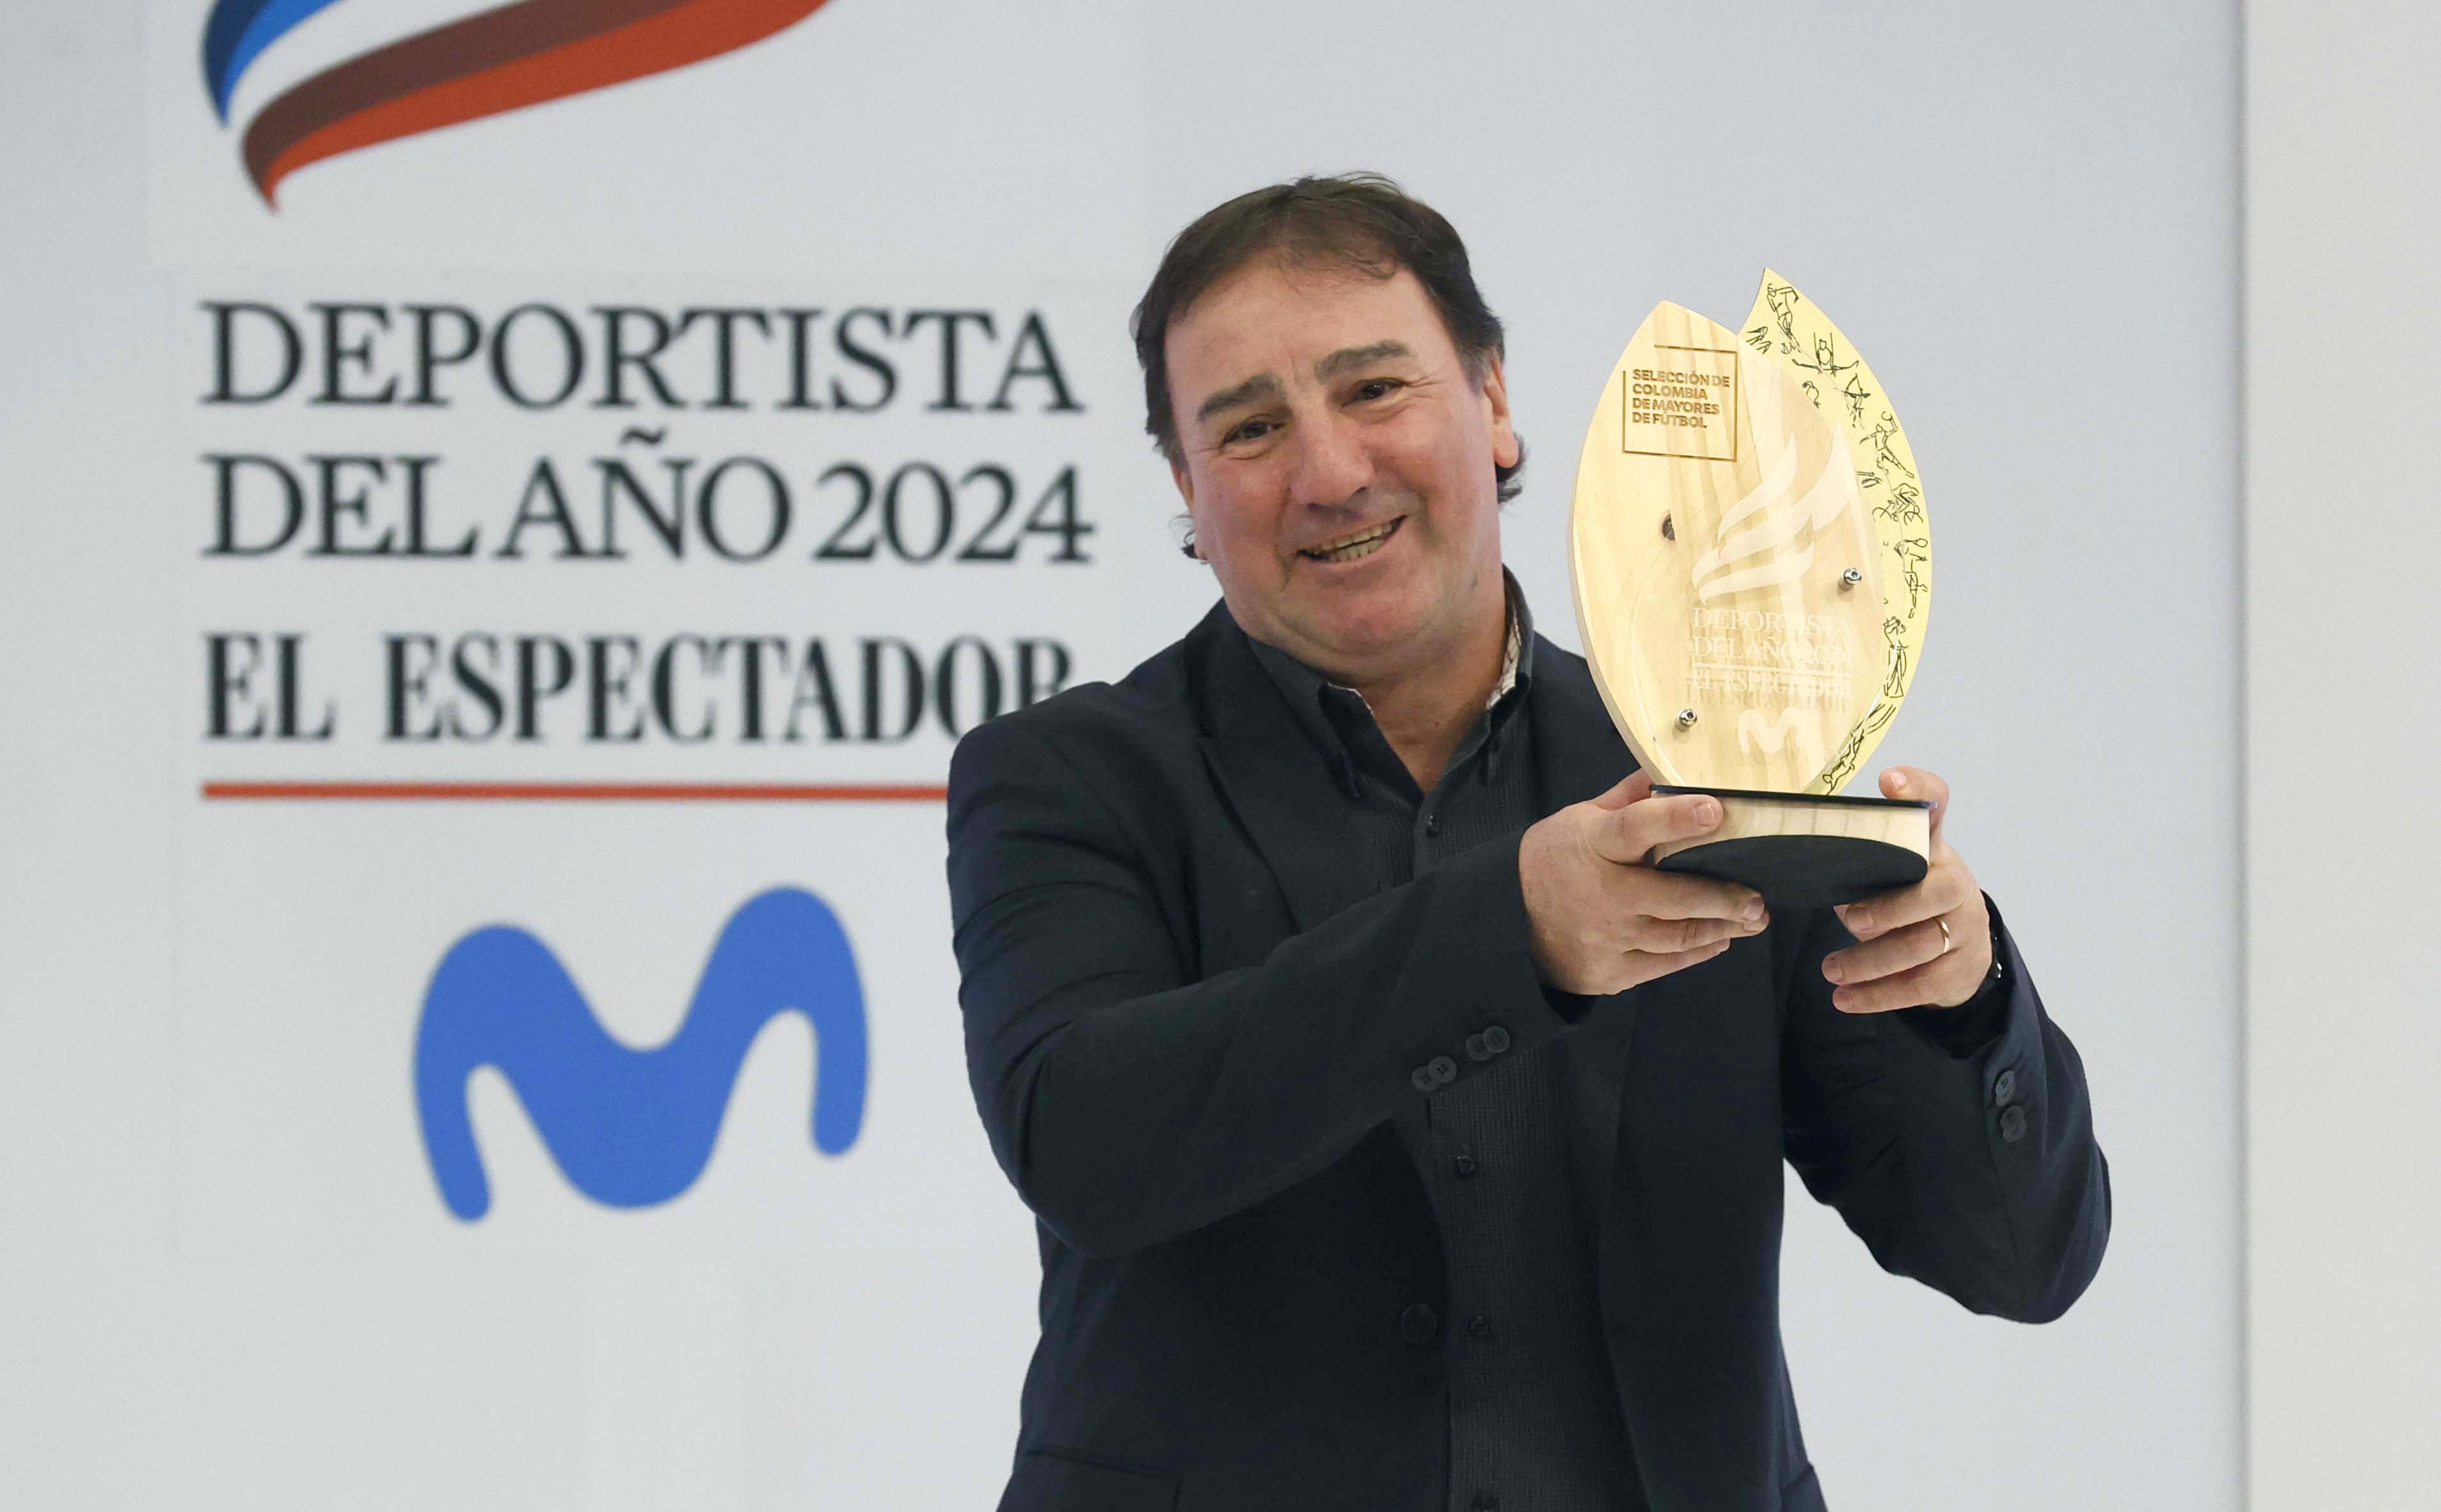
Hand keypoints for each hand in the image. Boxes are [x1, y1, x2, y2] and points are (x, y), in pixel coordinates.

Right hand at [1518, 771, 1767, 995]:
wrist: (1510, 922)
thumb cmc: (1555, 861)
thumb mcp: (1579, 821)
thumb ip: (1625, 801)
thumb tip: (1664, 768)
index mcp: (1592, 845)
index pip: (1635, 828)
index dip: (1675, 819)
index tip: (1715, 810)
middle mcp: (1602, 893)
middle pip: (1672, 896)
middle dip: (1721, 898)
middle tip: (1757, 897)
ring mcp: (1607, 936)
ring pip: (1676, 936)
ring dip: (1720, 928)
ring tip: (1752, 919)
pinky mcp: (1612, 970)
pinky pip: (1665, 964)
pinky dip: (1698, 952)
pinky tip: (1720, 939)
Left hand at [1821, 766, 1994, 1010]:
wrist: (1961, 947)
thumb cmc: (1905, 899)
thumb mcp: (1887, 873)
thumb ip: (1855, 863)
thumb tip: (1795, 867)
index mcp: (1931, 846)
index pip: (1936, 803)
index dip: (1918, 789)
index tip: (1888, 781)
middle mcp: (1955, 880)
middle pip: (1936, 891)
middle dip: (1891, 907)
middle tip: (1851, 919)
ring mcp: (1965, 924)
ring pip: (1923, 944)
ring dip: (1872, 961)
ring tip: (1830, 972)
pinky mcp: (1963, 966)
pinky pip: (1923, 984)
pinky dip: (1880, 995)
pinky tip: (1846, 1000)